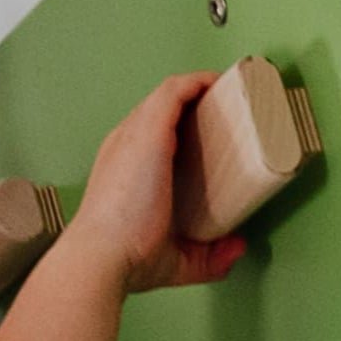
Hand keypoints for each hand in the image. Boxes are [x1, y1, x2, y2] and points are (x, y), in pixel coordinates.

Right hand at [51, 73, 252, 300]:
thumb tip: (237, 248)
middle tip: (234, 114)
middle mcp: (127, 143)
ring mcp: (135, 133)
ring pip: (171, 95)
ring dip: (201, 88)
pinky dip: (199, 81)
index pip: (157, 136)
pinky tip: (221, 83)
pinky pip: (176, 90)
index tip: (216, 134)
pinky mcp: (150, 129)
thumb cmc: (127, 259)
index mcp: (127, 168)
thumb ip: (209, 257)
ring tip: (235, 92)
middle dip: (198, 107)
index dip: (185, 129)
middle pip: (164, 111)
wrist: (103, 256)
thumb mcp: (177, 259)